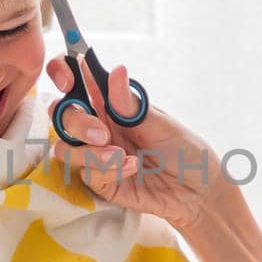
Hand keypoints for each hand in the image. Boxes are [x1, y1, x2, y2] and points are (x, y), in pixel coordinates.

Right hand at [45, 58, 220, 231]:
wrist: (199, 189)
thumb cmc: (184, 149)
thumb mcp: (160, 123)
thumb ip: (131, 104)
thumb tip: (116, 71)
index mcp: (111, 103)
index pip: (75, 79)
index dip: (62, 72)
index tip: (67, 81)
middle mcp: (98, 126)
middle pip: (62, 116)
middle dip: (77, 123)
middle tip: (103, 134)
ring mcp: (96, 154)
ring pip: (64, 149)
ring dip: (90, 153)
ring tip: (122, 157)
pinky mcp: (101, 182)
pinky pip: (86, 174)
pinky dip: (108, 170)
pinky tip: (132, 168)